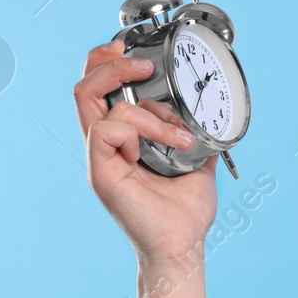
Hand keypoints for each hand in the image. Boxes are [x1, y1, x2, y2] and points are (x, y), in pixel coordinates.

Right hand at [72, 40, 217, 263]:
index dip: (107, 62)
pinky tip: (160, 150)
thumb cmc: (184, 213)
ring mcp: (100, 158)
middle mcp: (105, 146)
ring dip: (146, 111)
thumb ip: (197, 135)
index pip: (99, 90)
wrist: (182, 247)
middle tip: (144, 65)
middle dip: (110, 63)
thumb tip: (212, 114)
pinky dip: (138, 130)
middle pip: (84, 87)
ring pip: (98, 103)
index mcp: (122, 141)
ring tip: (177, 136)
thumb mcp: (197, 162)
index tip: (134, 50)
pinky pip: (107, 130)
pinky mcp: (101, 172)